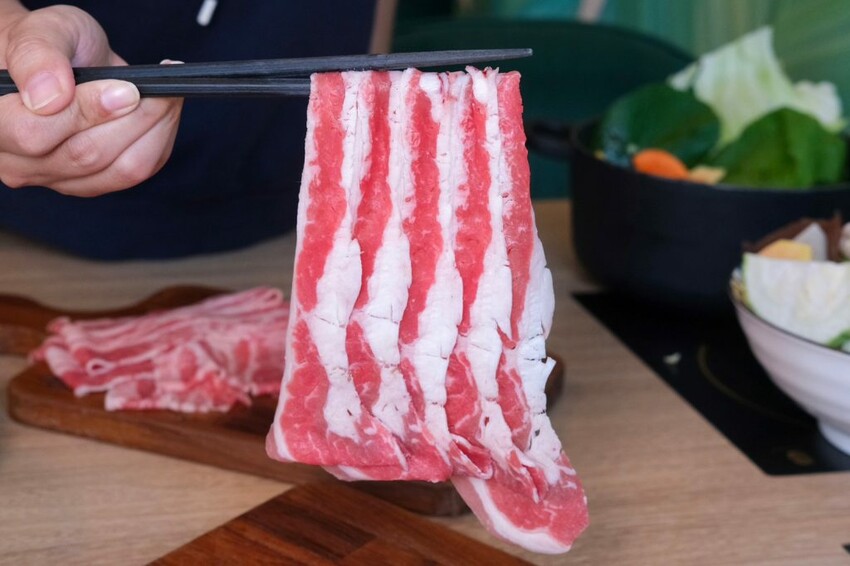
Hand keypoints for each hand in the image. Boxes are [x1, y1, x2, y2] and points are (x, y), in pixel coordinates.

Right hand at [0, 4, 182, 195]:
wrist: (59, 61)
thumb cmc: (45, 45)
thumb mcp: (39, 32)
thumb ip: (37, 58)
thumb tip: (49, 97)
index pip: (35, 134)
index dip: (86, 111)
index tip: (125, 88)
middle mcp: (17, 162)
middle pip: (85, 156)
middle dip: (131, 118)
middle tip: (153, 88)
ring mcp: (55, 178)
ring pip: (119, 170)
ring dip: (152, 131)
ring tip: (163, 96)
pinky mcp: (90, 184)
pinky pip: (136, 173)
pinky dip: (158, 141)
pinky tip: (162, 114)